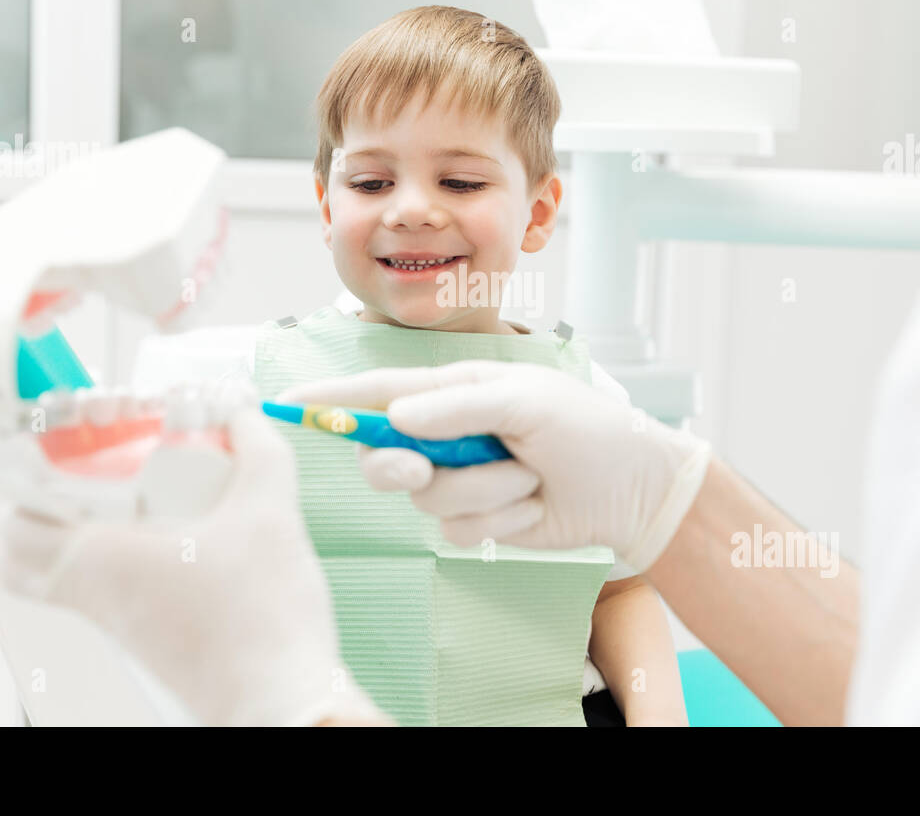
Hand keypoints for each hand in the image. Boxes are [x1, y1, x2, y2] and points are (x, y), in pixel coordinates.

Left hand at [0, 407, 385, 726]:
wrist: (277, 694)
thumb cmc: (262, 615)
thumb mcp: (271, 511)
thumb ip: (258, 450)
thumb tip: (241, 413)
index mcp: (102, 557)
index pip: (12, 521)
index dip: (5, 478)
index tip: (26, 441)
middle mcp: (94, 592)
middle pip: (14, 554)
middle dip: (17, 506)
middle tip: (46, 466)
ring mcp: (113, 620)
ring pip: (46, 578)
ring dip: (50, 536)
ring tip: (90, 494)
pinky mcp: (138, 637)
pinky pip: (86, 594)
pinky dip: (89, 560)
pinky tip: (142, 533)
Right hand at [278, 361, 712, 571]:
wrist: (632, 488)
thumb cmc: (587, 427)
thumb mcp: (527, 402)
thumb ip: (458, 407)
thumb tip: (395, 416)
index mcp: (454, 390)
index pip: (378, 392)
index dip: (330, 398)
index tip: (287, 400)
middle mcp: (447, 434)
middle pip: (383, 455)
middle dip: (399, 465)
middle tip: (422, 466)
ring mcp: (460, 479)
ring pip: (426, 499)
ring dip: (484, 490)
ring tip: (529, 475)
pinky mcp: (477, 520)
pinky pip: (455, 530)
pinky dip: (499, 520)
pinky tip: (532, 504)